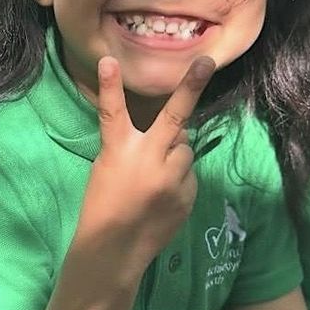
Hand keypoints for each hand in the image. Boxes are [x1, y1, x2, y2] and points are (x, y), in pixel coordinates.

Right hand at [81, 55, 215, 267]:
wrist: (115, 249)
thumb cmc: (103, 205)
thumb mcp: (108, 167)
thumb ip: (135, 147)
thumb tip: (173, 133)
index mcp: (118, 151)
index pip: (113, 112)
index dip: (110, 86)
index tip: (109, 61)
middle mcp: (148, 160)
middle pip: (174, 118)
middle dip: (191, 87)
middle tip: (206, 63)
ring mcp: (171, 179)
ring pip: (186, 148)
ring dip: (176, 153)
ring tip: (157, 175)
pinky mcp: (187, 195)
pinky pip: (189, 174)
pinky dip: (179, 178)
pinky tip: (163, 195)